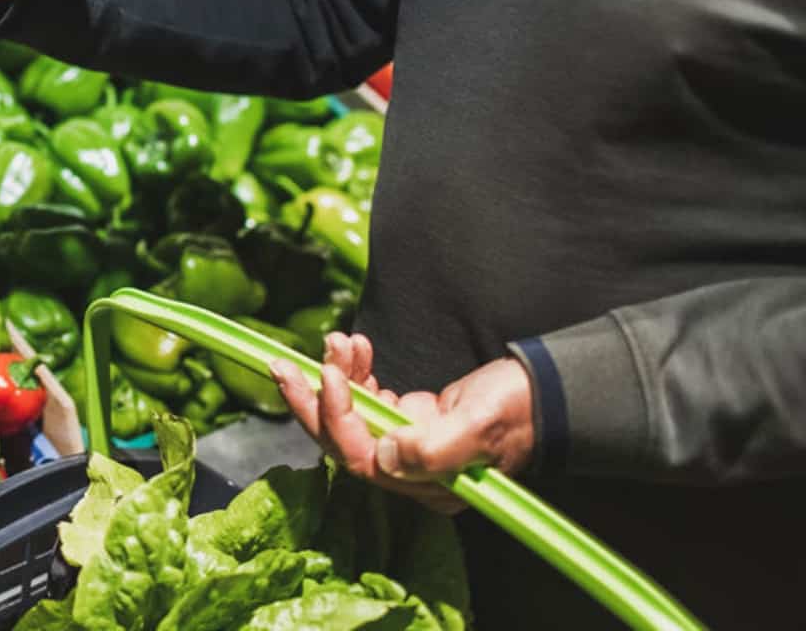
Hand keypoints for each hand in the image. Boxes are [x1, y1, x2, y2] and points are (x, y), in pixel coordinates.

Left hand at [272, 332, 535, 514]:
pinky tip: (356, 346)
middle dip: (311, 400)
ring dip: (336, 376)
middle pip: (340, 440)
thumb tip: (384, 454)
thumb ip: (435, 449)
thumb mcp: (480, 426)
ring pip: (349, 415)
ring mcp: (405, 445)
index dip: (336, 417)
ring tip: (338, 340)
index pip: (359, 458)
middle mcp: (409, 472)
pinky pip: (364, 398)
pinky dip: (354, 371)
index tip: (329, 375)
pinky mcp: (405, 420)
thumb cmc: (518, 409)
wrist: (543, 392)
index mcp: (426, 484)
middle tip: (283, 364)